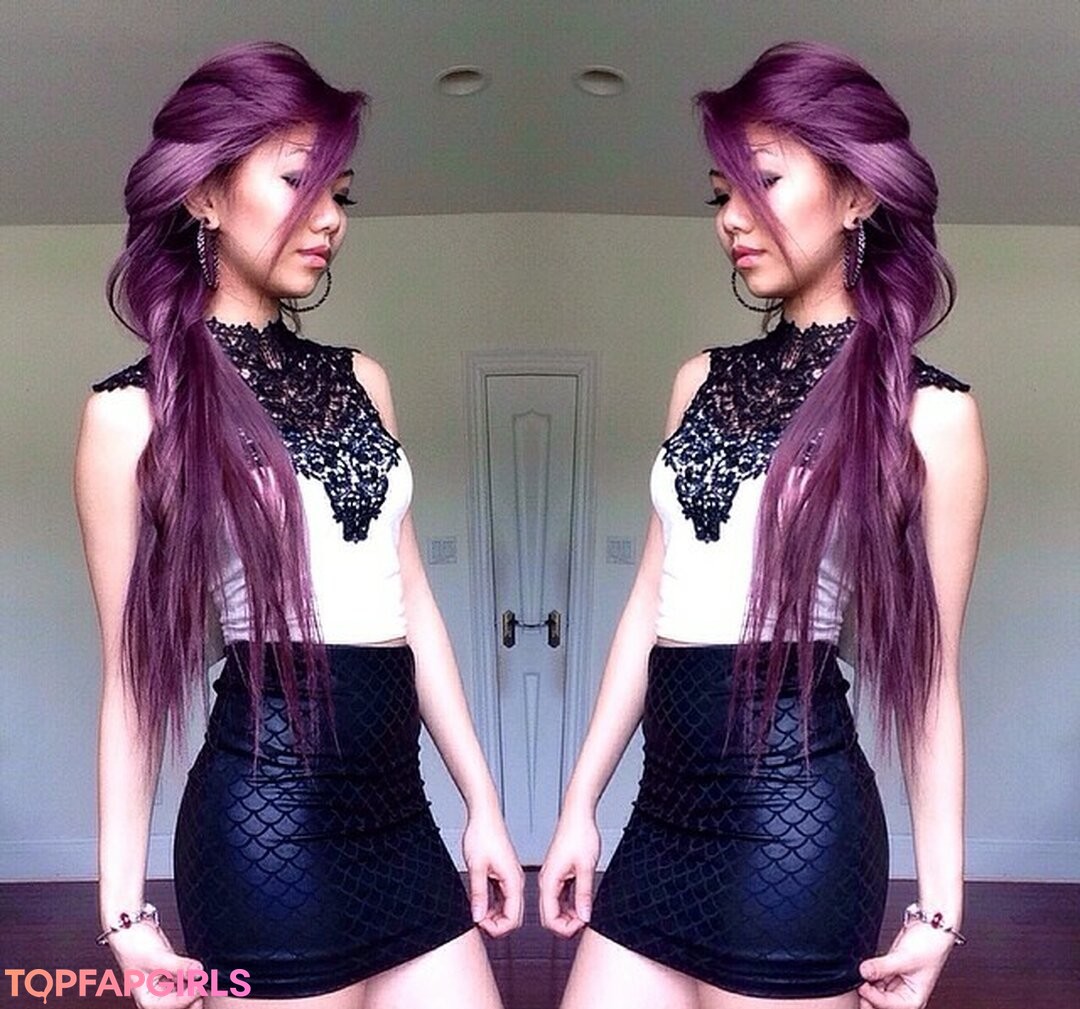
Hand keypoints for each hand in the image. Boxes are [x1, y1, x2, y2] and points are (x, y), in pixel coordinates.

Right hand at [106, 922, 204, 1008]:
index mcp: (147, 999)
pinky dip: (194, 978)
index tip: (200, 985)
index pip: (172, 1006)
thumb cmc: (132, 945)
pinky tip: (196, 969)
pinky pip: (188, 982)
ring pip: (187, 995)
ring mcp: (167, 986)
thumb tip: (198, 971)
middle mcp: (157, 996)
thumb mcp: (156, 957)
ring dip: (195, 986)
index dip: (188, 997)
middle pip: (182, 1005)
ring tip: (200, 973)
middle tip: (203, 980)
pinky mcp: (174, 975)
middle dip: (194, 995)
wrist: (130, 928)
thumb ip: (178, 966)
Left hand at [462, 807, 523, 936]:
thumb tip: (478, 917)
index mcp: (513, 880)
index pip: (513, 919)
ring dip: (493, 915)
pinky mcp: (504, 874)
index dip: (496, 928)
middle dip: (495, 924)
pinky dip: (492, 905)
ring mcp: (511, 877)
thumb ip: (478, 894)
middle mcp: (516, 880)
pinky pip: (503, 898)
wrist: (484, 815)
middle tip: (476, 918)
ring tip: (475, 911)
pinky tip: (479, 902)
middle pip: (513, 917)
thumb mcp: (476, 867)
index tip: (479, 923)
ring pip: (508, 908)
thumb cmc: (482, 834)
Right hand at [538, 806, 600, 936]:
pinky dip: (569, 905)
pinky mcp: (558, 873)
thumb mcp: (586, 867)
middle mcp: (546, 880)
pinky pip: (559, 897)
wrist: (578, 814)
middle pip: (549, 916)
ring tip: (585, 913)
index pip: (549, 919)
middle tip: (585, 920)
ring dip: (568, 916)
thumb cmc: (580, 834)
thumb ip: (584, 894)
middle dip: (566, 925)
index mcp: (549, 880)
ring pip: (554, 907)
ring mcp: (551, 877)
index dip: (566, 929)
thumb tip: (584, 917)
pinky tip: (582, 904)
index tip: (582, 924)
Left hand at [858, 922, 956, 1007]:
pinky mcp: (889, 972)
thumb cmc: (930, 945)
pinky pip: (875, 978)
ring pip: (875, 991)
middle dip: (867, 994)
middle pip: (880, 1002)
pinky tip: (864, 969)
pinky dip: (868, 975)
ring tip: (860, 974)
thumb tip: (864, 972)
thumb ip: (883, 966)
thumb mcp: (905, 957)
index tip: (860, 985)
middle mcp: (905, 994)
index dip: (872, 996)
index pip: (888, 1005)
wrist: (931, 926)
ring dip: (866, 984)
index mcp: (914, 998)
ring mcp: (896, 983)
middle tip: (857, 982)